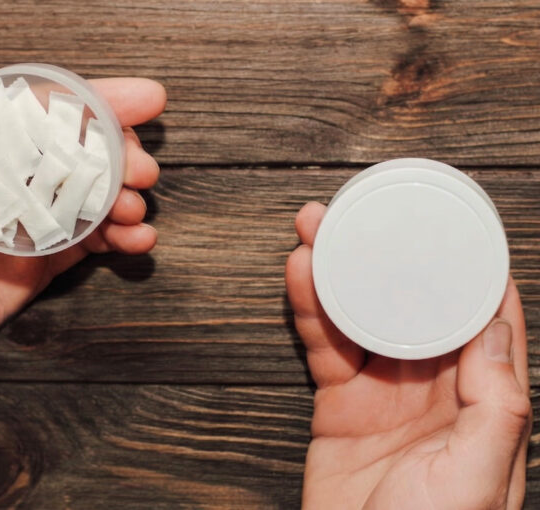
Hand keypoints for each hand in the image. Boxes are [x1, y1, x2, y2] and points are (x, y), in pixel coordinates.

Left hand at [0, 71, 165, 452]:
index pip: (27, 115)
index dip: (82, 102)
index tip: (130, 98)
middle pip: (67, 155)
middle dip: (115, 151)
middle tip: (142, 163)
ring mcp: (11, 232)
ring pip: (83, 201)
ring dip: (121, 196)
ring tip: (139, 203)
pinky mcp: (24, 274)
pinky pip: (79, 250)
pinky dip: (114, 242)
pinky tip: (134, 239)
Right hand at [286, 202, 530, 509]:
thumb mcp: (476, 477)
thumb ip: (494, 406)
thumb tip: (494, 327)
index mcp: (479, 401)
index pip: (483, 320)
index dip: (471, 269)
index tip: (453, 224)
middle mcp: (432, 388)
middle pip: (411, 305)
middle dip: (390, 257)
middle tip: (366, 214)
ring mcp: (382, 393)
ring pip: (361, 316)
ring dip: (340, 272)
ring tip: (317, 230)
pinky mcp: (338, 403)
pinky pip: (323, 347)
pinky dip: (309, 310)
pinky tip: (300, 277)